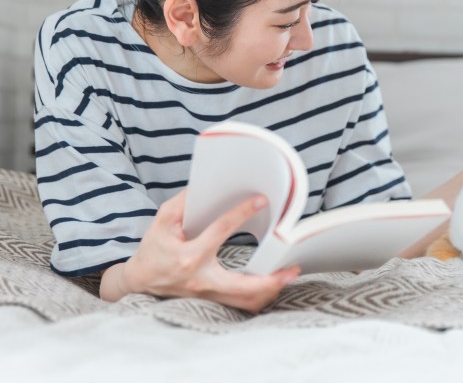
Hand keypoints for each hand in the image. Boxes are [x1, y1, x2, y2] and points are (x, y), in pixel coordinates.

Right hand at [100, 190, 299, 312]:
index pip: (220, 231)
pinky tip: (273, 284)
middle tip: (292, 268)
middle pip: (242, 286)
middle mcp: (201, 279)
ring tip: (288, 275)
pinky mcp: (212, 300)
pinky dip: (260, 296)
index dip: (241, 213)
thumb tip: (207, 187)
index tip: (261, 200)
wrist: (140, 281)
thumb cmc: (154, 248)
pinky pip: (241, 305)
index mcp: (189, 256)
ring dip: (270, 290)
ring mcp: (208, 294)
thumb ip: (183, 203)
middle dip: (271, 280)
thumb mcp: (162, 221)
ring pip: (245, 302)